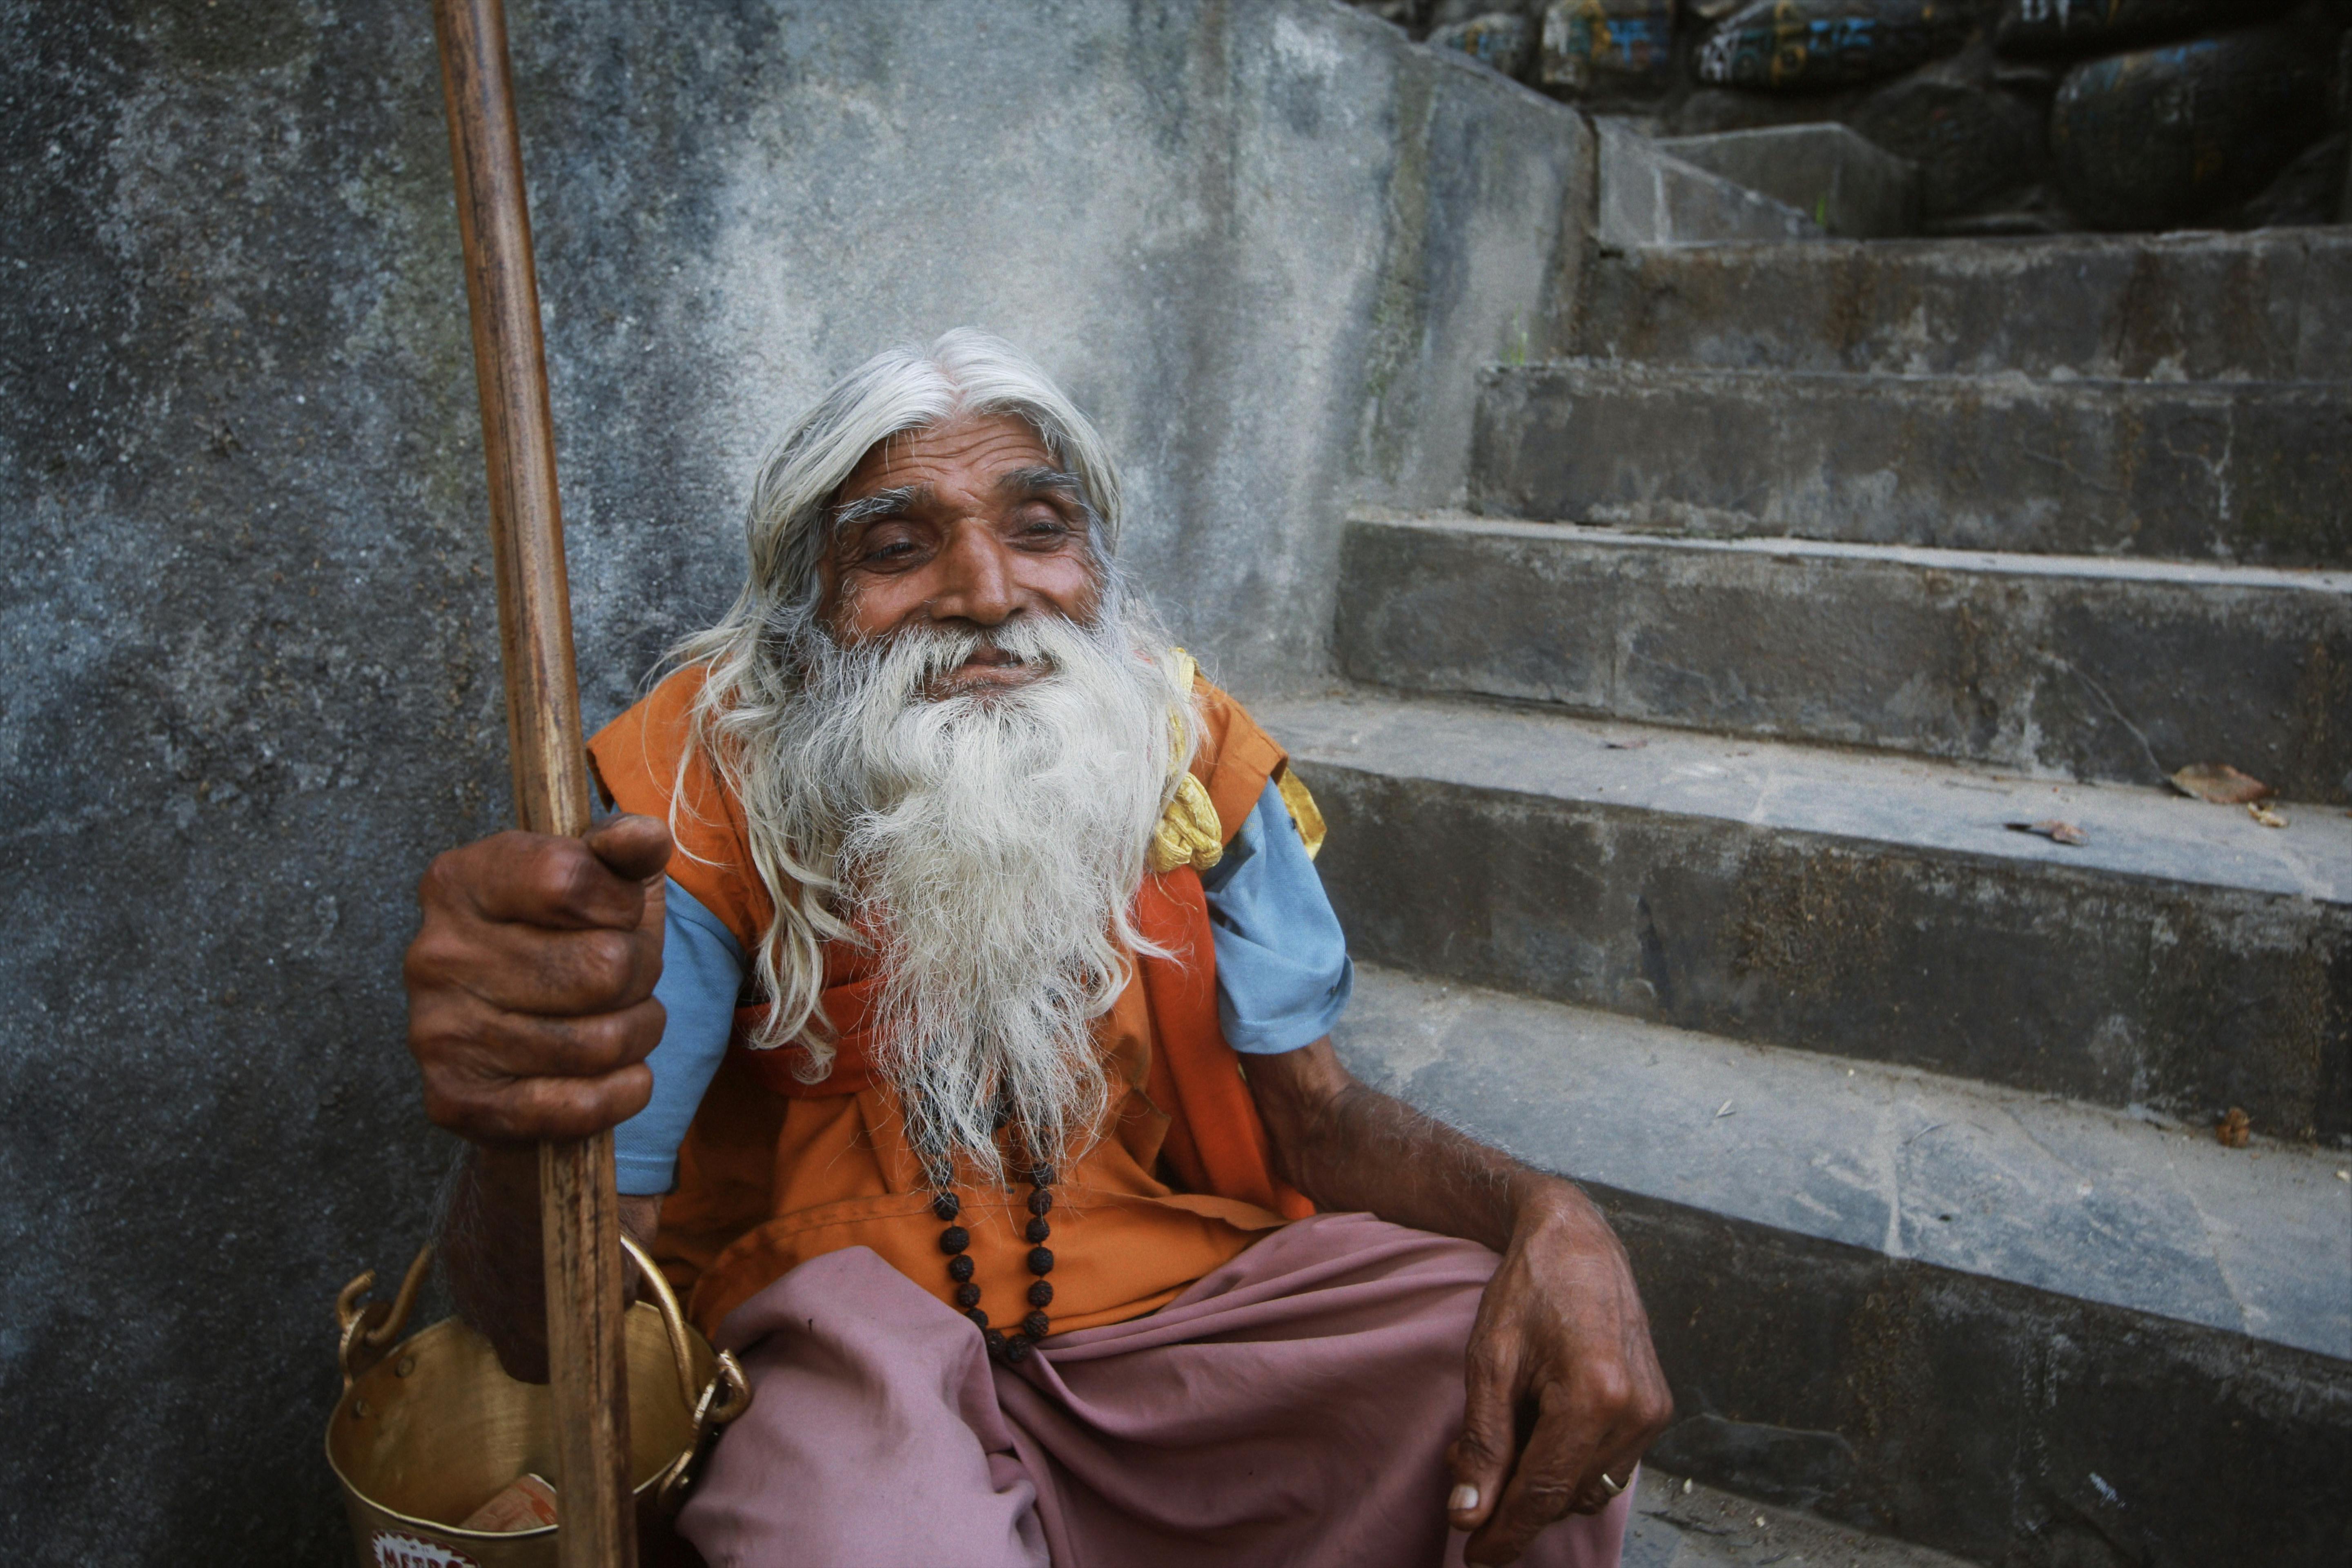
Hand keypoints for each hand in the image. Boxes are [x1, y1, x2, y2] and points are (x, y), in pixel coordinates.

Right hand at [404, 813, 672, 1143]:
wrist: (519, 1044)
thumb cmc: (568, 945)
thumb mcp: (601, 881)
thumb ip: (625, 849)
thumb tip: (644, 836)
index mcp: (460, 881)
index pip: (571, 879)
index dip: (620, 904)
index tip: (615, 913)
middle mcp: (435, 954)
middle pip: (603, 966)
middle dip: (639, 975)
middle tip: (624, 978)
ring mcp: (438, 1031)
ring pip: (602, 1041)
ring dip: (636, 1033)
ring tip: (617, 1020)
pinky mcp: (457, 1100)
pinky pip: (579, 1106)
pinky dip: (622, 1092)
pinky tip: (613, 1074)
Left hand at [1446, 1178, 1671, 1563]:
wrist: (1577, 1239)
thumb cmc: (1527, 1291)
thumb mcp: (1489, 1362)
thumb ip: (1483, 1443)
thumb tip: (1469, 1514)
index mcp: (1594, 1397)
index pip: (1543, 1494)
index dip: (1505, 1534)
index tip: (1474, 1558)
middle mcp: (1635, 1411)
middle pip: (1564, 1495)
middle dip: (1512, 1497)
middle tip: (1465, 1464)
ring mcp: (1652, 1412)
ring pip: (1588, 1486)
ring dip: (1540, 1480)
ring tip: (1500, 1434)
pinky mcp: (1656, 1407)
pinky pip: (1607, 1463)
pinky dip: (1567, 1461)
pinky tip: (1536, 1426)